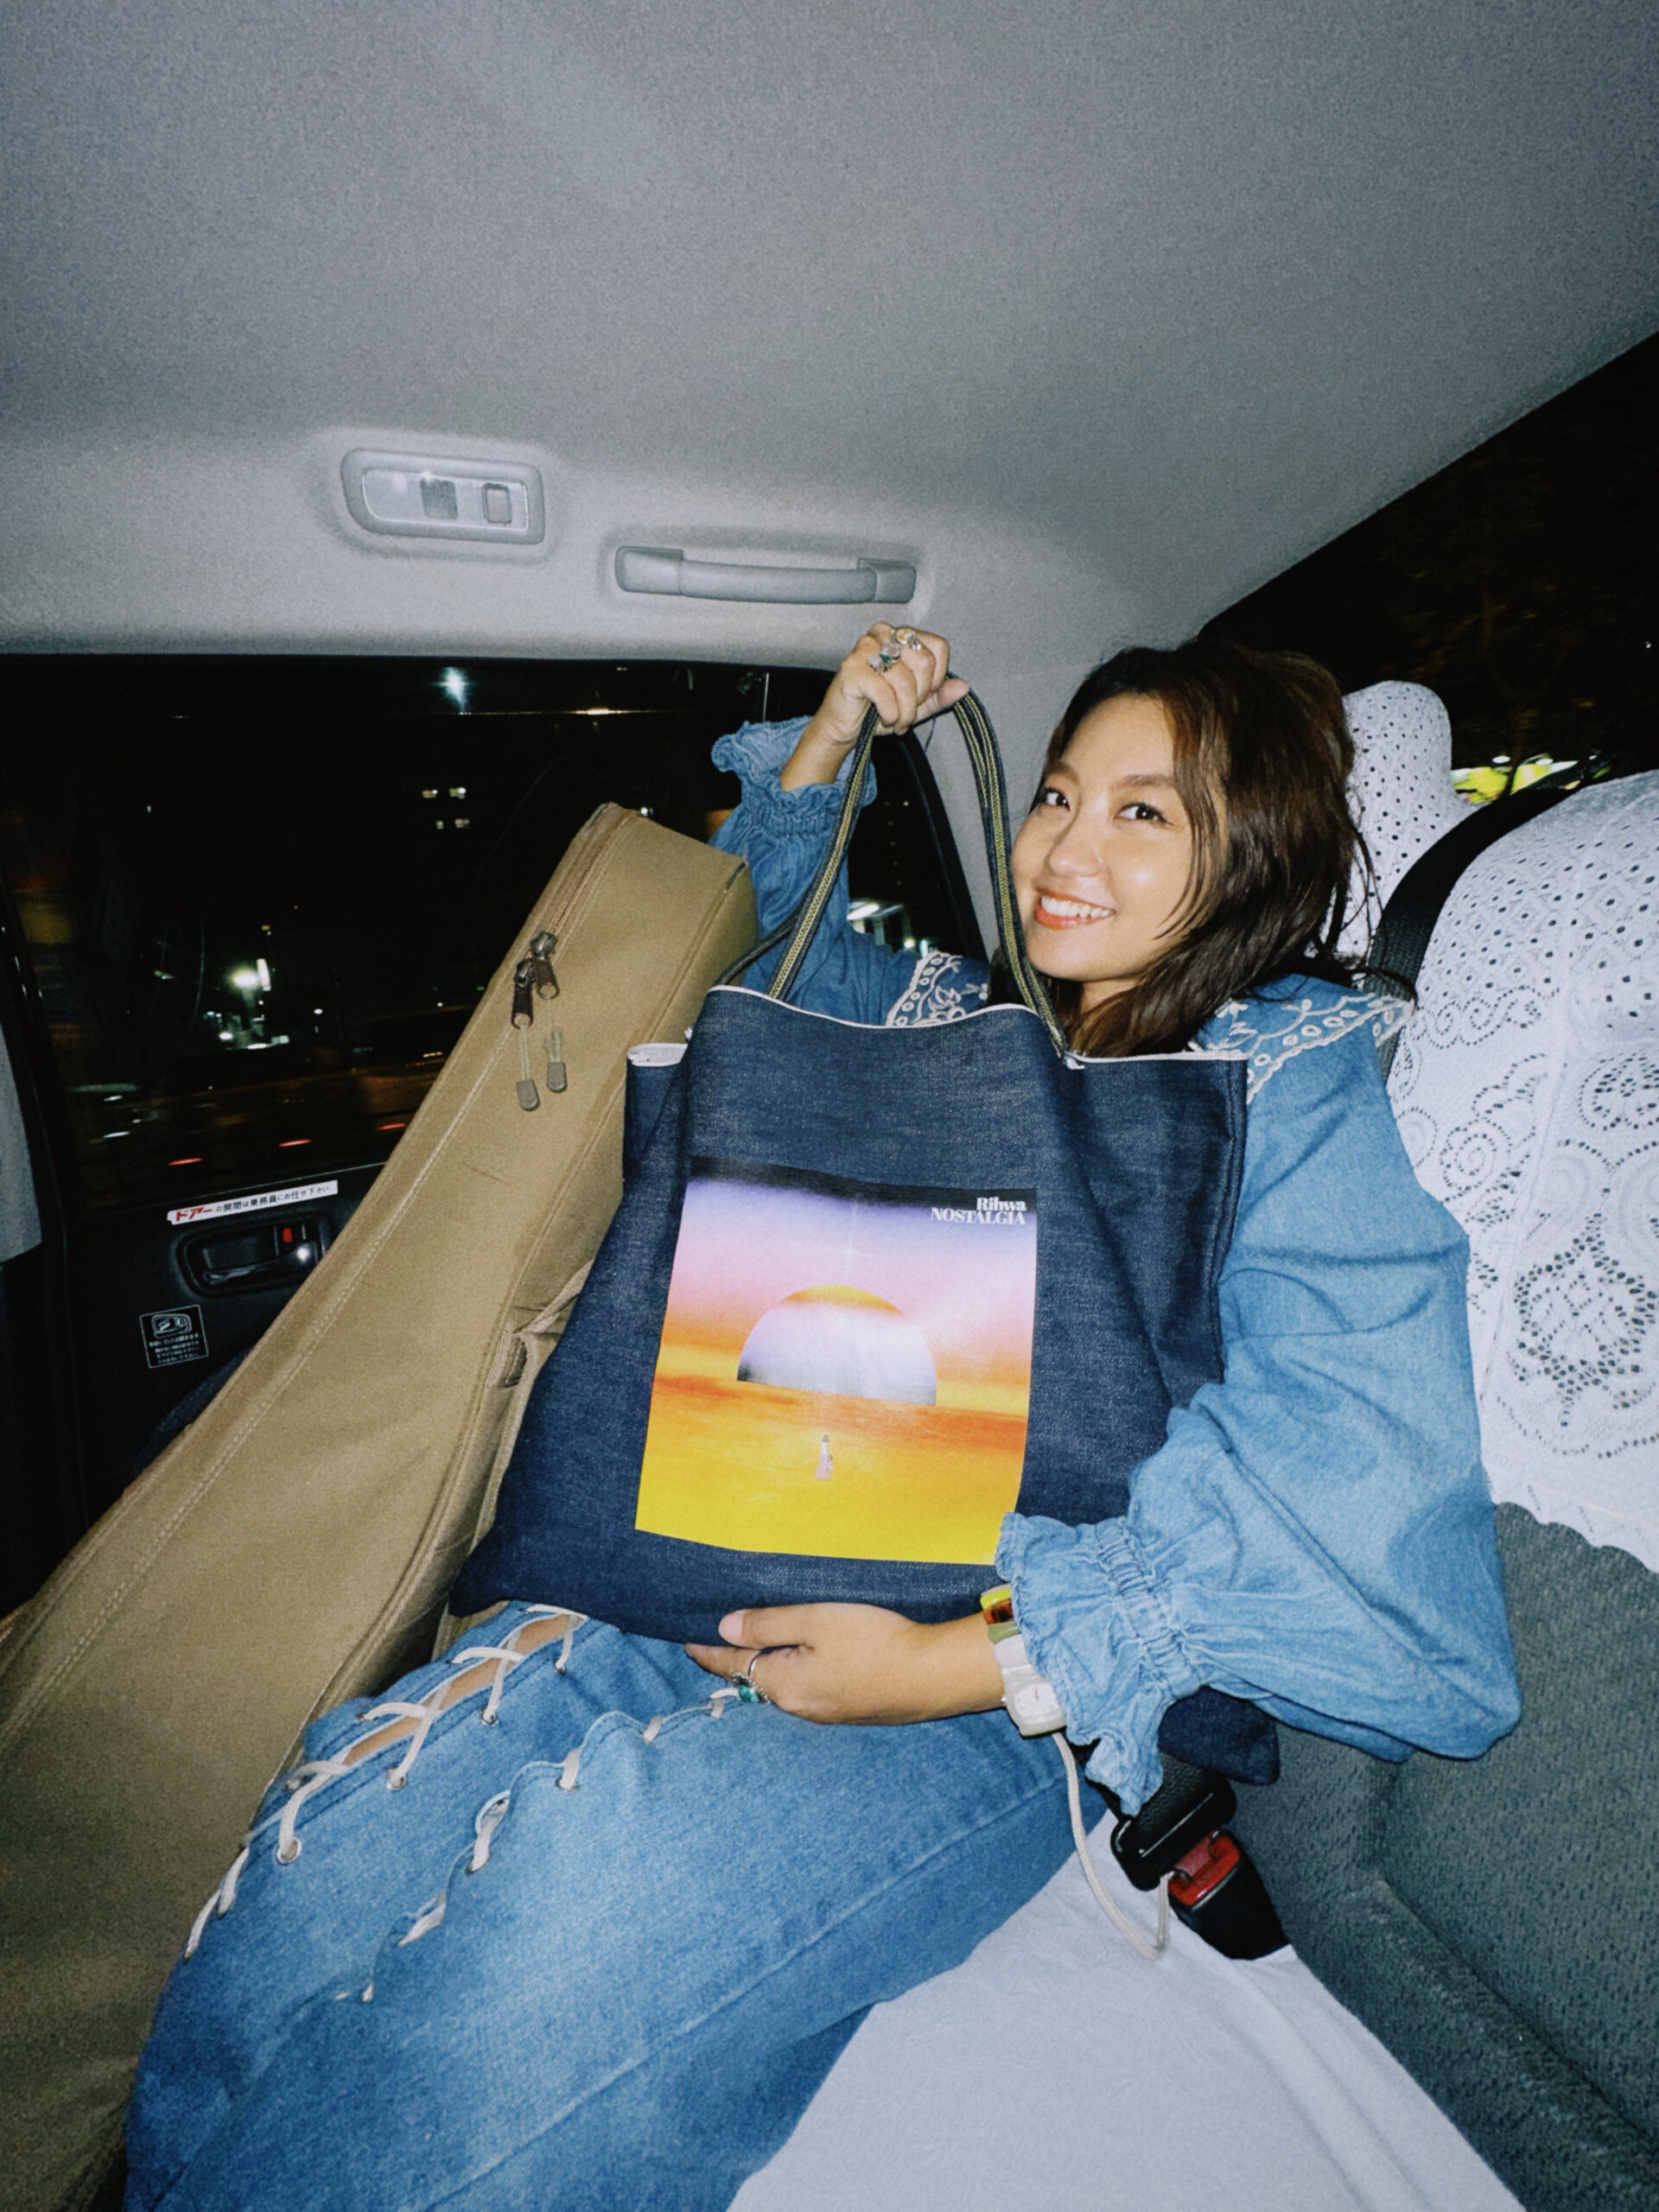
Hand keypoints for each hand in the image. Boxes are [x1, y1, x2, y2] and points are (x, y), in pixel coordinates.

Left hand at [684, 1602, 1003, 1724]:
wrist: (932, 1675)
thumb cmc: (873, 1641)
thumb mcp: (815, 1620)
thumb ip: (767, 1624)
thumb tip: (724, 1626)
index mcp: (783, 1684)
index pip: (732, 1664)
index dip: (708, 1649)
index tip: (687, 1638)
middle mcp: (798, 1705)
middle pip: (756, 1677)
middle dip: (737, 1656)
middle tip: (720, 1632)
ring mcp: (825, 1712)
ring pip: (783, 1685)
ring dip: (768, 1664)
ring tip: (759, 1641)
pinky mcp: (849, 1709)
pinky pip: (809, 1688)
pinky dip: (796, 1670)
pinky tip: (806, 1656)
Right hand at [779, 625, 967, 789]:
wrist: (842, 724)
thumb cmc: (875, 708)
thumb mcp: (916, 704)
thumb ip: (939, 695)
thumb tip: (963, 687)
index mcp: (901, 636)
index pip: (938, 647)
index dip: (937, 678)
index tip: (923, 696)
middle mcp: (883, 634)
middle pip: (925, 661)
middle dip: (920, 696)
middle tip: (907, 710)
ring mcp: (866, 648)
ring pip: (905, 679)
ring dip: (905, 711)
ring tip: (897, 719)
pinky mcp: (852, 667)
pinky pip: (885, 691)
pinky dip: (890, 712)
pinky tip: (884, 716)